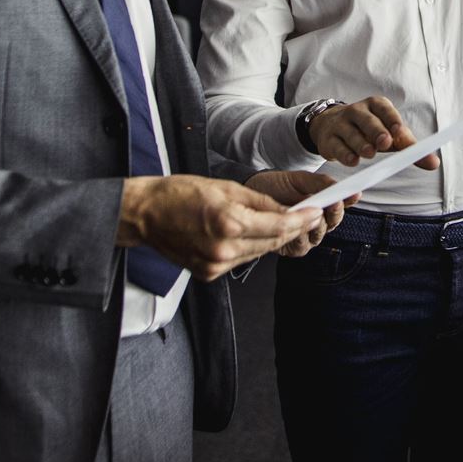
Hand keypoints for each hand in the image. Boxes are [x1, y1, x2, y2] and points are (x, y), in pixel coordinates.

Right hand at [118, 174, 317, 281]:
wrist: (146, 214)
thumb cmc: (180, 194)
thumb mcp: (226, 187)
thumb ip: (260, 202)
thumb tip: (287, 209)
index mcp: (229, 223)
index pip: (279, 225)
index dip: (302, 220)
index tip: (316, 213)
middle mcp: (224, 249)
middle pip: (272, 242)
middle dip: (293, 229)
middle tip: (308, 216)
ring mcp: (215, 264)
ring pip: (259, 252)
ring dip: (273, 239)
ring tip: (284, 223)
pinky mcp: (208, 273)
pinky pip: (241, 260)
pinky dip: (251, 247)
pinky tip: (253, 234)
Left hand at [245, 169, 355, 257]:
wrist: (251, 192)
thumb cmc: (277, 185)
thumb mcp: (299, 180)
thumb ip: (320, 183)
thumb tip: (339, 185)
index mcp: (323, 207)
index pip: (339, 208)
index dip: (346, 202)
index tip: (350, 195)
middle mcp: (316, 224)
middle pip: (332, 224)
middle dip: (333, 214)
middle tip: (333, 203)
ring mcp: (304, 238)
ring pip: (317, 236)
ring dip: (315, 226)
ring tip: (310, 214)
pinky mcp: (290, 248)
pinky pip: (300, 246)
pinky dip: (299, 237)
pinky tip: (295, 227)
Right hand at [308, 96, 440, 171]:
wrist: (332, 125)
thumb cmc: (370, 130)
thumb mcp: (390, 134)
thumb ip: (410, 147)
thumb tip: (434, 163)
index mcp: (376, 106)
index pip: (385, 110)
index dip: (392, 120)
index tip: (400, 131)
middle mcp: (357, 111)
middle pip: (367, 121)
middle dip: (377, 131)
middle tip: (385, 142)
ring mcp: (341, 124)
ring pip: (351, 134)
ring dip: (361, 144)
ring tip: (369, 153)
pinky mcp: (329, 140)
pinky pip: (337, 146)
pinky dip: (345, 154)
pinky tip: (353, 161)